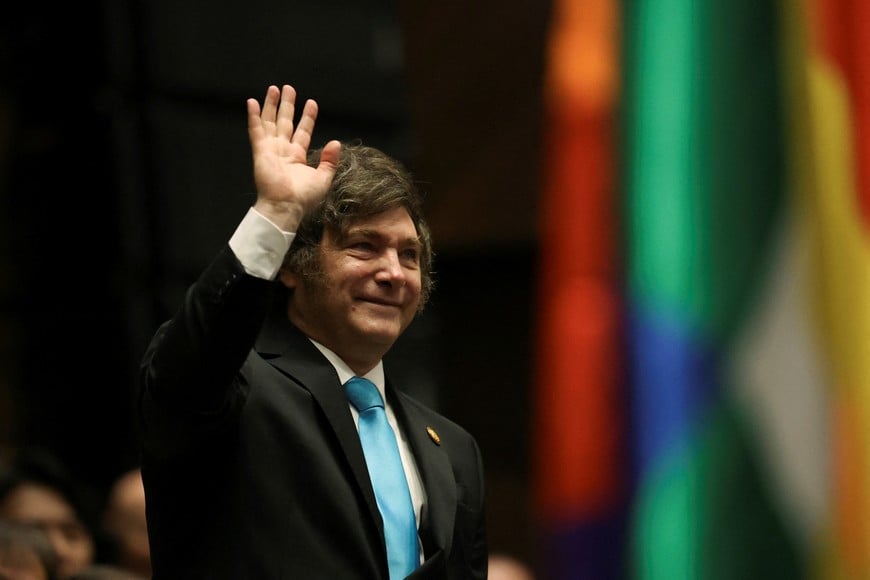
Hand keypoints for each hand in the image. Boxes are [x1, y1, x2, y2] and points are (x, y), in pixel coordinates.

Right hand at [247, 84, 340, 230]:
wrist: (286, 206)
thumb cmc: (304, 197)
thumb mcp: (323, 178)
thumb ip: (329, 161)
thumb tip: (337, 143)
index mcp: (297, 157)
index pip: (303, 131)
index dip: (307, 117)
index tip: (311, 103)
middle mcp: (283, 151)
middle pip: (285, 122)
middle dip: (287, 105)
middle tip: (288, 88)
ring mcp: (270, 149)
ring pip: (270, 122)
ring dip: (271, 105)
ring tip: (274, 88)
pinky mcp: (260, 151)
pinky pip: (256, 130)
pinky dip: (253, 116)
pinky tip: (252, 102)